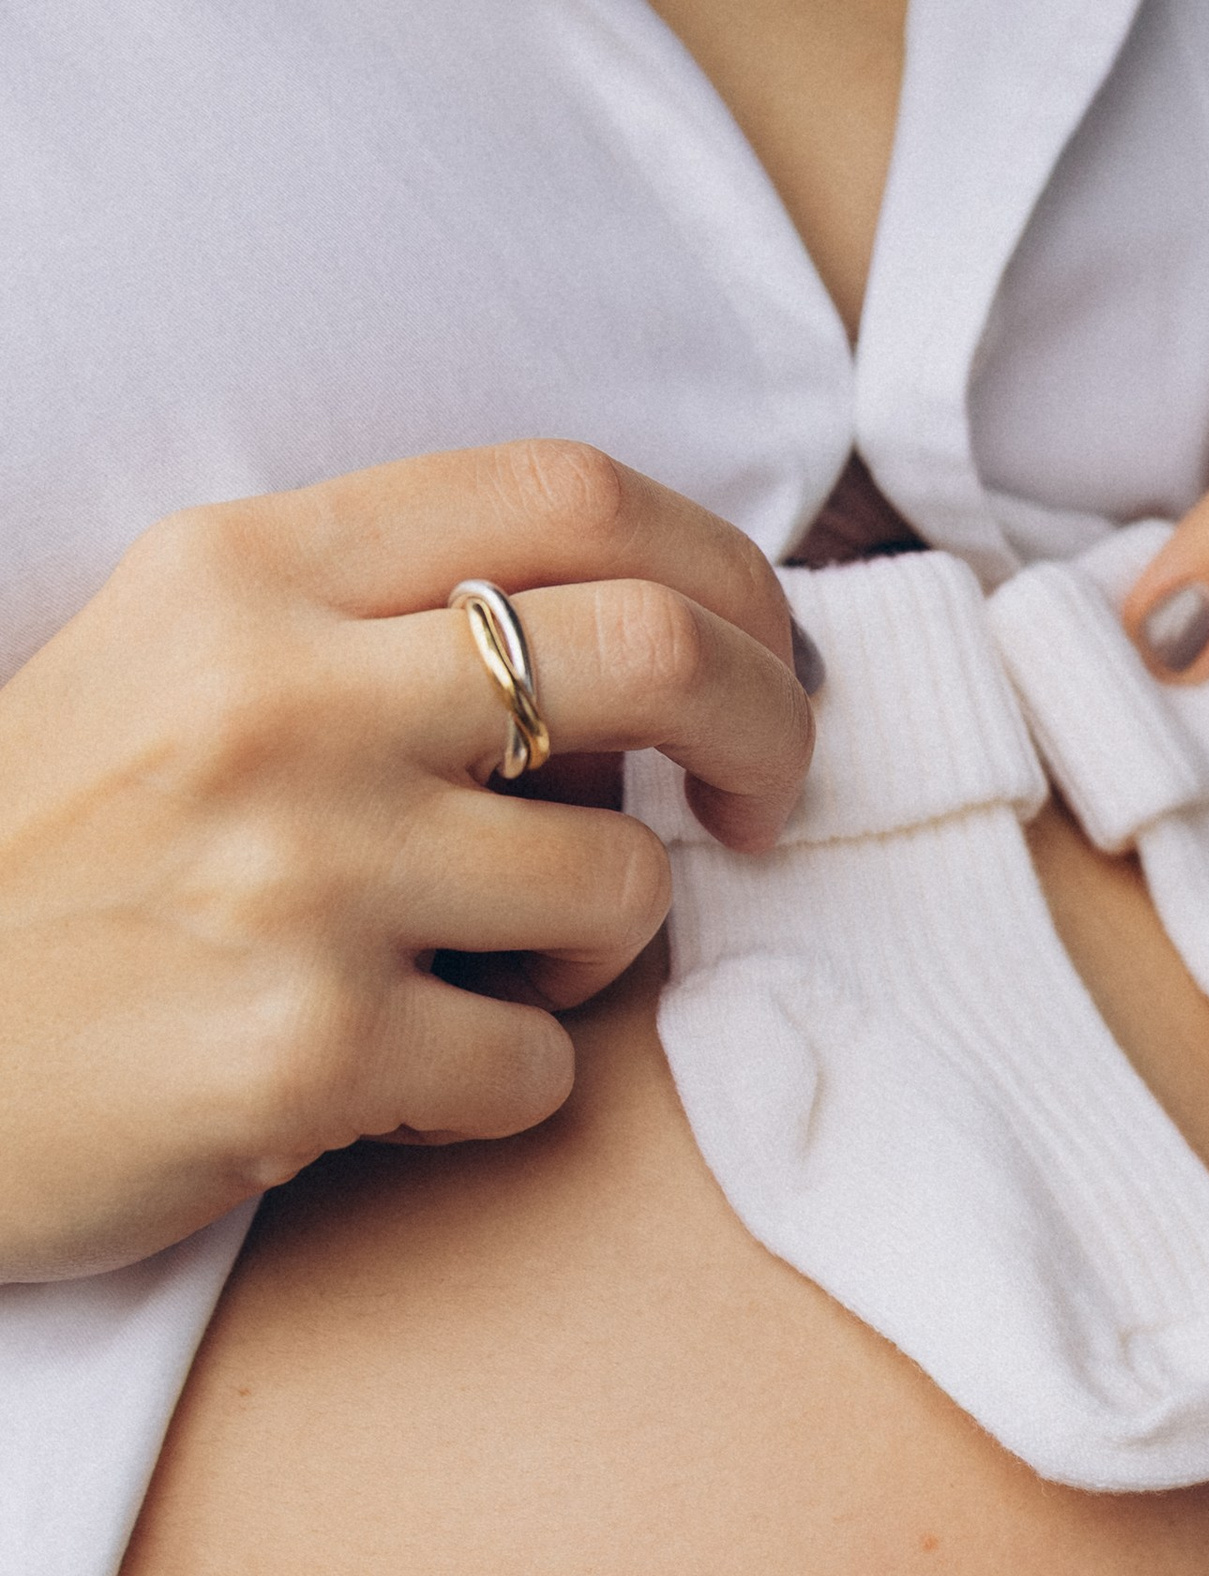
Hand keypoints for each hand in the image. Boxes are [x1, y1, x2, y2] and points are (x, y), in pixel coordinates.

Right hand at [0, 442, 812, 1282]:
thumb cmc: (47, 864)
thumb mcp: (171, 661)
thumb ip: (372, 616)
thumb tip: (642, 633)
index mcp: (247, 571)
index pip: (570, 493)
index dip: (725, 565)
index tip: (760, 646)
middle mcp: (280, 698)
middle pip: (658, 654)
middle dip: (769, 726)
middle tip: (767, 797)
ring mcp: (299, 874)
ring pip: (621, 880)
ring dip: (607, 941)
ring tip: (502, 963)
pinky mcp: (307, 1049)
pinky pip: (538, 1067)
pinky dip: (511, 1082)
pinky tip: (411, 1073)